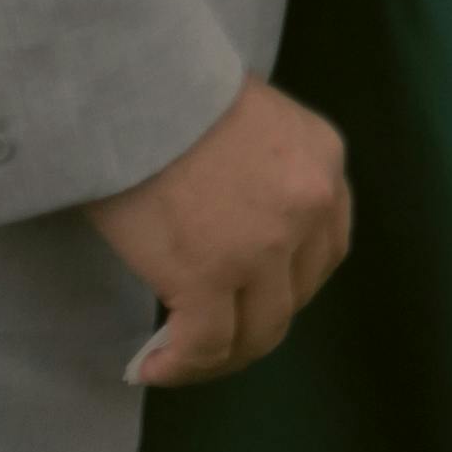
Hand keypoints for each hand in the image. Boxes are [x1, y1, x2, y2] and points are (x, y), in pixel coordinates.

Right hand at [88, 74, 353, 385]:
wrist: (127, 84)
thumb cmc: (166, 90)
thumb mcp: (248, 118)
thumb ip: (262, 167)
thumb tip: (232, 217)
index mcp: (324, 160)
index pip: (323, 246)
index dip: (285, 285)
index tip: (245, 300)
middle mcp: (311, 205)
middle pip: (295, 294)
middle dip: (254, 324)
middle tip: (208, 337)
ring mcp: (266, 245)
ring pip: (259, 331)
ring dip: (219, 357)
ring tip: (178, 361)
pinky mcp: (212, 275)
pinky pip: (206, 344)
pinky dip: (181, 366)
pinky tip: (149, 368)